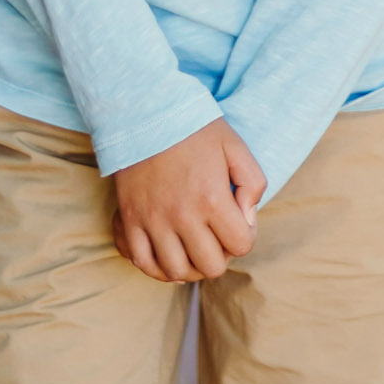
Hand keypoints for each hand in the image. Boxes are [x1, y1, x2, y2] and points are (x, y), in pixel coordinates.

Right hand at [111, 121, 264, 282]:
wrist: (145, 112)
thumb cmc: (194, 128)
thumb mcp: (235, 146)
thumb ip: (253, 183)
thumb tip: (248, 218)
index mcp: (213, 199)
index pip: (241, 246)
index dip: (245, 236)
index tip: (238, 220)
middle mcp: (183, 216)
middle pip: (210, 267)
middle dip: (221, 255)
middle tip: (217, 235)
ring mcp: (153, 221)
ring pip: (176, 272)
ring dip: (191, 266)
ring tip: (194, 248)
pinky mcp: (130, 220)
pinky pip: (142, 262)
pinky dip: (157, 268)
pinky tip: (168, 255)